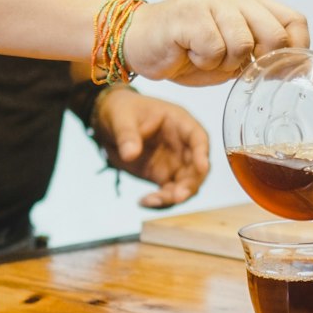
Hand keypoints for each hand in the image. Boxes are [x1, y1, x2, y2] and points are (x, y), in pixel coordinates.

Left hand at [92, 87, 209, 206]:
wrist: (109, 124)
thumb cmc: (122, 110)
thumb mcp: (121, 117)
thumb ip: (127, 135)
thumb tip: (130, 154)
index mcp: (179, 123)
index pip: (198, 138)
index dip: (202, 152)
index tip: (202, 167)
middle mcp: (182, 145)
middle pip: (197, 167)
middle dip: (190, 184)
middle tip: (177, 196)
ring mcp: (175, 163)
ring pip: (186, 185)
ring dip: (175, 196)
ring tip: (153, 201)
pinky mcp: (163, 177)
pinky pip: (169, 193)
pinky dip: (160, 201)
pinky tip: (144, 202)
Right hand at [123, 0, 309, 86]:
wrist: (137, 41)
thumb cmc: (183, 50)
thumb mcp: (229, 53)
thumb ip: (255, 53)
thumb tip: (285, 68)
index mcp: (246, 1)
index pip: (294, 21)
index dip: (295, 49)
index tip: (277, 69)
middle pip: (274, 34)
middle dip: (257, 61)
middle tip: (232, 66)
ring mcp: (210, 1)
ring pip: (243, 44)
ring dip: (224, 64)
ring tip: (203, 57)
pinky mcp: (190, 13)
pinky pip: (214, 49)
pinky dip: (203, 62)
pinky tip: (189, 54)